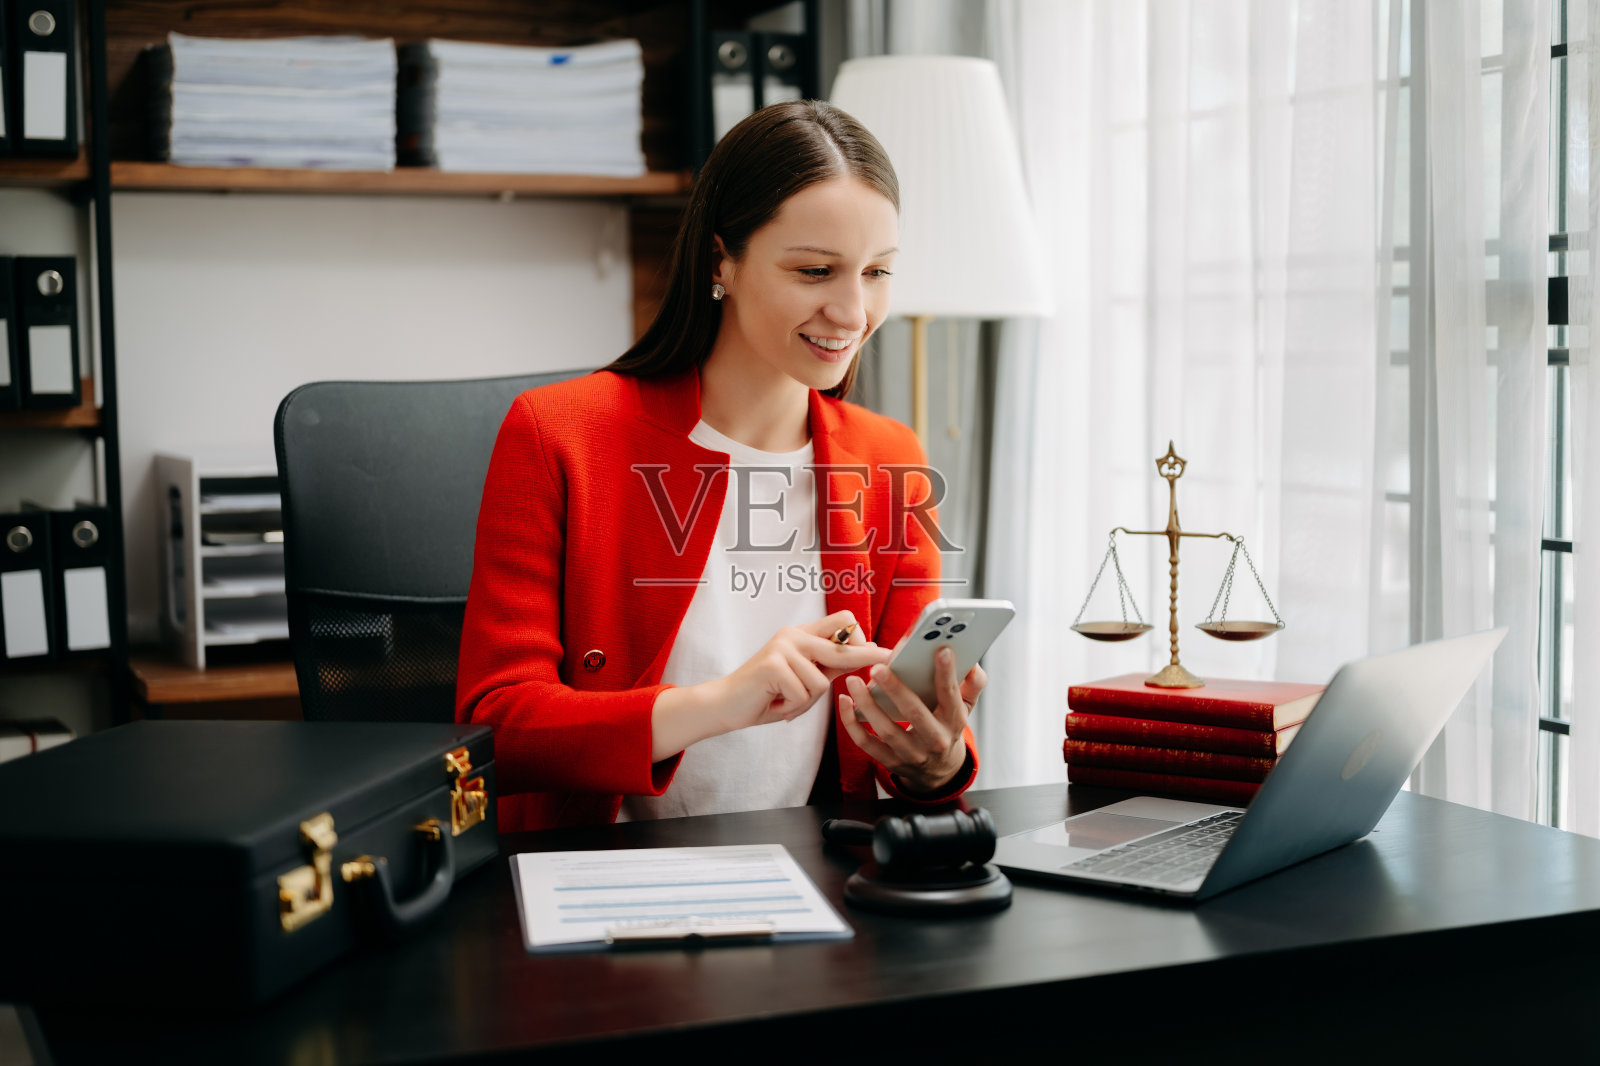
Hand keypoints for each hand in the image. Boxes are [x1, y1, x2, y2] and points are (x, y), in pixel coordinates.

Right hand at [712, 610, 891, 730]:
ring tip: (786, 701)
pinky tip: (775, 703)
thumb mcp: (803, 679)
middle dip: (866, 657)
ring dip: (807, 702)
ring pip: (822, 682)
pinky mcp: (773, 665)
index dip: (860, 638)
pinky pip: (804, 694)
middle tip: (889, 656)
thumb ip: (829, 665)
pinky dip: (793, 707)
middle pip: (840, 647)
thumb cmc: (766, 694)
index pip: (840, 622)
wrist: (726, 705)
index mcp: (800, 636)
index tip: (880, 650)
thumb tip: (865, 651)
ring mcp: (782, 648)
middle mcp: (792, 636)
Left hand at [837, 644, 986, 793]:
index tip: (941, 650)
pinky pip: (867, 743)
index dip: (947, 673)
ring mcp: (911, 753)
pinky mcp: (890, 761)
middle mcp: (934, 739)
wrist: (939, 771)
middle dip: (895, 689)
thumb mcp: (966, 708)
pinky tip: (845, 701)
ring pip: (886, 729)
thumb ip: (973, 685)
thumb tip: (973, 663)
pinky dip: (852, 723)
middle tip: (878, 668)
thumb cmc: (948, 728)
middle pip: (914, 713)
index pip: (950, 695)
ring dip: (867, 704)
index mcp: (954, 722)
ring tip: (854, 681)